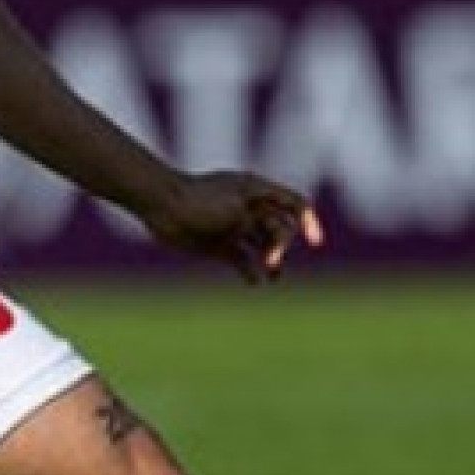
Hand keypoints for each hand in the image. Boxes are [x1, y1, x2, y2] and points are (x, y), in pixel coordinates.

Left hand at [143, 171, 323, 283]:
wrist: (160, 205)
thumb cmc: (196, 200)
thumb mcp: (234, 208)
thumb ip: (258, 221)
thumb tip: (274, 241)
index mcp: (257, 192)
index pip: (295, 204)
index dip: (309, 222)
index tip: (314, 242)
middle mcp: (250, 210)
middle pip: (282, 229)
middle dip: (282, 246)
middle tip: (273, 261)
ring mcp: (235, 227)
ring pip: (265, 247)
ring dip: (273, 262)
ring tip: (273, 276)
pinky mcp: (220, 245)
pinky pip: (243, 261)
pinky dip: (251, 272)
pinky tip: (254, 283)